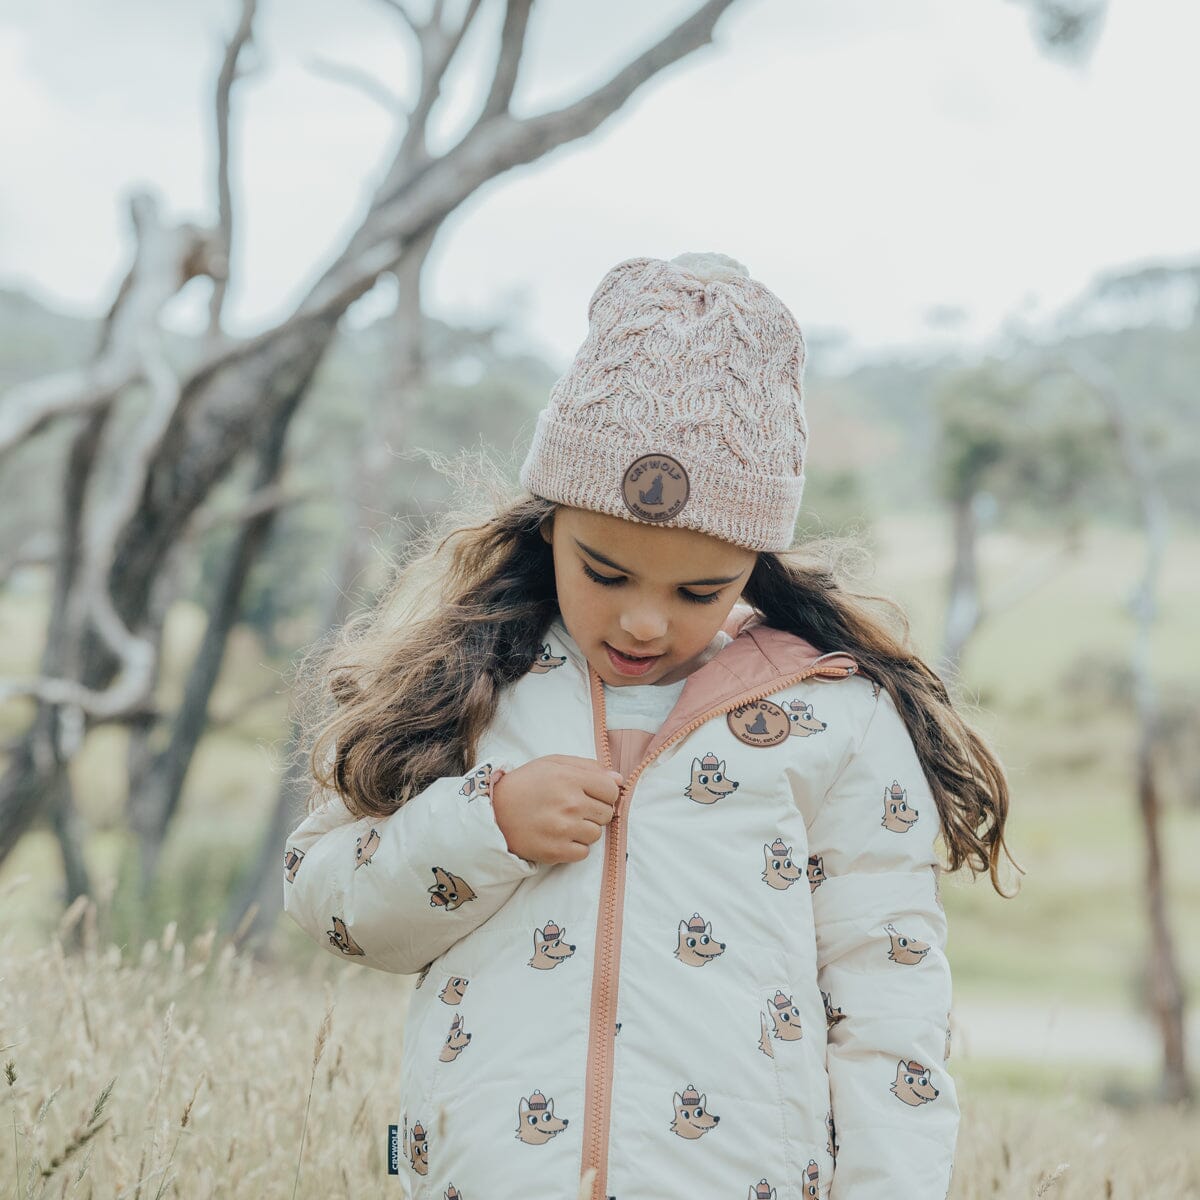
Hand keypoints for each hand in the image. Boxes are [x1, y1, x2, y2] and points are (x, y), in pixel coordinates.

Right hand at [490, 754, 622, 864]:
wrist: (493, 813)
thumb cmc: (526, 784)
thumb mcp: (553, 764)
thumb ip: (588, 767)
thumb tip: (619, 779)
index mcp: (570, 778)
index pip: (611, 790)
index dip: (604, 793)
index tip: (591, 795)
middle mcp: (569, 804)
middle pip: (606, 813)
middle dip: (594, 811)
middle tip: (573, 809)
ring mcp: (563, 829)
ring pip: (596, 834)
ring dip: (584, 830)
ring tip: (563, 823)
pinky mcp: (555, 851)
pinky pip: (583, 853)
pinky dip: (574, 847)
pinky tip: (559, 837)